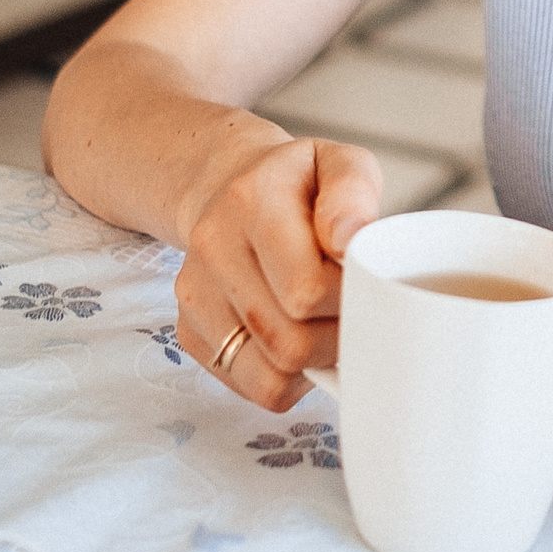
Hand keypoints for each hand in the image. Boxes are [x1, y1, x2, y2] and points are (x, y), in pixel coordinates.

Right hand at [174, 132, 382, 411]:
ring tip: (326, 323)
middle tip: (352, 309)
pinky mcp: (190, 332)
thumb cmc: (301, 185)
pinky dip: (289, 377)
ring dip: (314, 363)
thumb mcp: (341, 164)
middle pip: (289, 342)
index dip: (349, 299)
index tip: (363, 281)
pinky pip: (255, 387)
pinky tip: (298, 336)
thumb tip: (350, 240)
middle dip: (337, 337)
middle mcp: (212, 247)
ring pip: (271, 376)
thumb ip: (355, 192)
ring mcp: (196, 294)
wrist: (234, 188)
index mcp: (250, 200)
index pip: (305, 289)